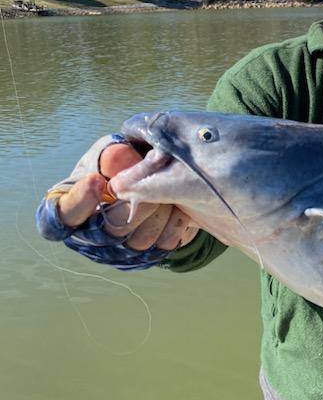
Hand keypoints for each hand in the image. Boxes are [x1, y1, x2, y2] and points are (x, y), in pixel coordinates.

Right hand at [57, 143, 197, 250]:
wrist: (158, 180)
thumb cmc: (124, 164)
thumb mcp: (116, 151)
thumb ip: (115, 154)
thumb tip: (118, 160)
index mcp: (71, 206)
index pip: (62, 215)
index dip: (79, 201)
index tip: (96, 181)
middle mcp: (88, 236)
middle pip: (110, 230)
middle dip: (136, 202)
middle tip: (151, 183)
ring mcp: (116, 251)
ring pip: (138, 242)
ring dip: (159, 212)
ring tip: (166, 193)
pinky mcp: (144, 256)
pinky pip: (161, 245)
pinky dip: (173, 224)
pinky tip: (176, 206)